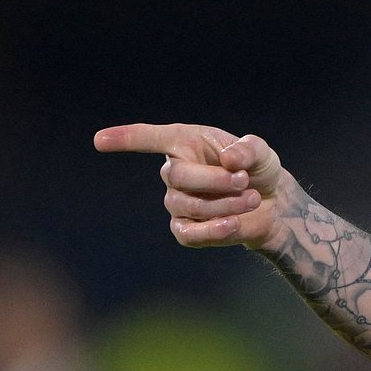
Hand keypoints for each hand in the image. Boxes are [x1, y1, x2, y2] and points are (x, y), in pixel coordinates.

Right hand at [94, 123, 287, 249]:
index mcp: (186, 142)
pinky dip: (213, 229)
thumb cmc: (259, 170)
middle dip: (214, 180)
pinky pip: (188, 233)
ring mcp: (176, 202)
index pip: (149, 138)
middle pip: (177, 176)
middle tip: (243, 180)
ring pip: (188, 205)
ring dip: (225, 203)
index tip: (99, 140)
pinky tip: (232, 224)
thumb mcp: (261, 153)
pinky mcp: (185, 229)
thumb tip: (230, 159)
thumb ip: (249, 149)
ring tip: (251, 198)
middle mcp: (175, 171)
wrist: (271, 204)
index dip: (125, 138)